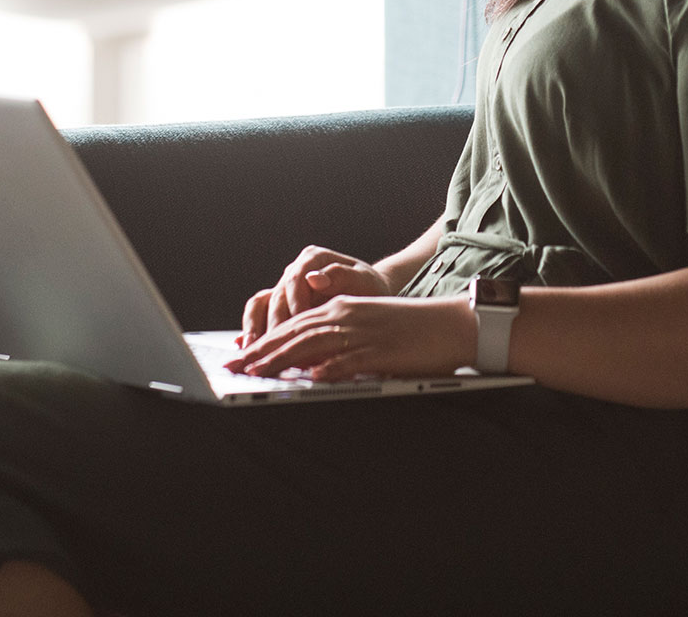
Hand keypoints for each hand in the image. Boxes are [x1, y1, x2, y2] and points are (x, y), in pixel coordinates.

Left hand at [228, 295, 476, 382]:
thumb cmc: (411, 330)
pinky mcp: (381, 351)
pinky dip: (329, 369)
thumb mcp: (367, 327)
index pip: (293, 324)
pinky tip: (311, 378)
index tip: (240, 356)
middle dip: (261, 351)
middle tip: (234, 368)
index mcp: (341, 308)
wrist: (453, 324)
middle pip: (294, 333)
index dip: (264, 341)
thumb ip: (338, 342)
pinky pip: (351, 360)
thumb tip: (309, 366)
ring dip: (281, 360)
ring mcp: (362, 333)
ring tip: (256, 374)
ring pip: (313, 345)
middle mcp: (346, 316)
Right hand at [239, 246, 394, 345]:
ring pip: (260, 305)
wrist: (369, 296)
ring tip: (253, 350)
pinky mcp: (280, 306)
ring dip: (254, 328)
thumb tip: (314, 278)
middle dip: (275, 325)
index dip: (295, 305)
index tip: (301, 327)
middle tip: (278, 349)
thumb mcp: (364, 280)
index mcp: (314, 259)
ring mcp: (285, 288)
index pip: (296, 280)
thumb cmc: (369, 288)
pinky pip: (259, 315)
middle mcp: (295, 271)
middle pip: (276, 296)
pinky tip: (249, 349)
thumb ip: (342, 276)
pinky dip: (252, 331)